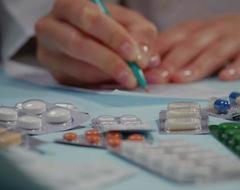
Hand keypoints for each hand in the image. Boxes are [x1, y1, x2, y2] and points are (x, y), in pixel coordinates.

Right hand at [36, 0, 159, 88]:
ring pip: (75, 68)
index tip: (133, 53)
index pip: (88, 18)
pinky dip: (100, 86)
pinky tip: (117, 85)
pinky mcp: (54, 74)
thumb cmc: (114, 27)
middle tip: (132, 76)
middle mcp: (51, 27)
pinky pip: (77, 83)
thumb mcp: (132, 24)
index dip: (112, 37)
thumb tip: (145, 58)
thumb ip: (141, 36)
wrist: (96, 38)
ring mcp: (49, 53)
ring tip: (130, 81)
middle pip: (77, 45)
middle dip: (109, 62)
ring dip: (106, 78)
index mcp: (69, 5)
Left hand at [145, 15, 239, 82]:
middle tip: (158, 77)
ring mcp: (238, 38)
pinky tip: (227, 77)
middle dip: (173, 60)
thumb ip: (178, 53)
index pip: (173, 37)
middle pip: (191, 44)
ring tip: (182, 78)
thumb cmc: (225, 39)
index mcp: (197, 29)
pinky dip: (238, 67)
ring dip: (198, 64)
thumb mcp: (201, 40)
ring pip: (216, 51)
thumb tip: (149, 72)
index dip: (157, 51)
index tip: (141, 66)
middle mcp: (215, 31)